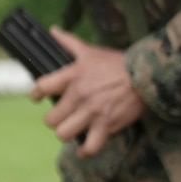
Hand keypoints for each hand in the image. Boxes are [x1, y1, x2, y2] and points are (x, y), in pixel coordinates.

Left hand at [29, 27, 146, 156]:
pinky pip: (90, 147)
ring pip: (64, 134)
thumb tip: (53, 30)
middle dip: (53, 119)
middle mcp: (79, 95)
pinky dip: (85, 151)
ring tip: (70, 128)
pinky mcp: (106, 126)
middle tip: (60, 115)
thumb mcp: (90, 50)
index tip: (37, 97)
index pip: (43, 86)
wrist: (144, 77)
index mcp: (73, 75)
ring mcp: (92, 113)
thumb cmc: (116, 63)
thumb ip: (68, 42)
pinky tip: (84, 147)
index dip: (36, 94)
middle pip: (50, 119)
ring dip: (65, 133)